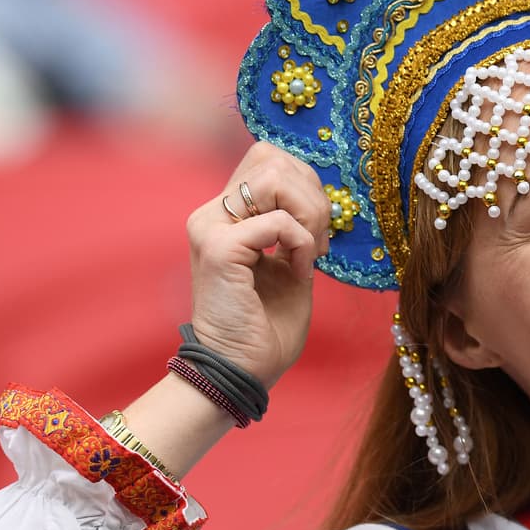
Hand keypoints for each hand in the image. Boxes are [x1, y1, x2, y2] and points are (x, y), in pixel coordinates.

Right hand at [185, 142, 330, 388]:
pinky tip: (299, 272)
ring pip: (273, 177)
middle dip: (311, 194)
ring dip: (308, 214)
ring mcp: (210, 228)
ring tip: (310, 253)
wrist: (242, 371)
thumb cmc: (267, 327)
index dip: (303, 183)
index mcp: (226, 215)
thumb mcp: (289, 262)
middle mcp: (211, 214)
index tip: (316, 231)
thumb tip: (319, 193)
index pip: (267, 158)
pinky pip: (277, 221)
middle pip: (270, 157)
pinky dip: (300, 243)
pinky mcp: (218, 249)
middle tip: (318, 242)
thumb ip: (296, 223)